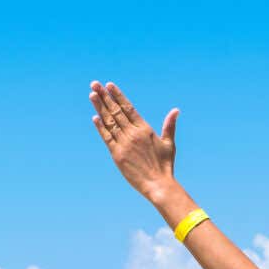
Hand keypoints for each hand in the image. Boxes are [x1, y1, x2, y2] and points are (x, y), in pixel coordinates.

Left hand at [89, 81, 179, 201]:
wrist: (158, 184)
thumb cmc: (165, 165)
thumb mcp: (169, 144)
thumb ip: (169, 126)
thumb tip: (176, 110)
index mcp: (145, 129)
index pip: (128, 108)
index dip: (118, 96)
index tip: (110, 85)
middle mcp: (133, 134)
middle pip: (116, 111)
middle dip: (105, 97)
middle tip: (95, 84)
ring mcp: (124, 144)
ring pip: (109, 121)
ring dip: (100, 107)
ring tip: (92, 95)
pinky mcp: (117, 154)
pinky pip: (106, 137)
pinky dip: (100, 127)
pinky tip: (95, 117)